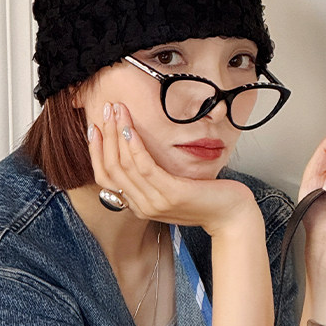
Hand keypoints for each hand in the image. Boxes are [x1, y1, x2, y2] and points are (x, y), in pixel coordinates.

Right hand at [87, 101, 254, 234]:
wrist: (232, 217)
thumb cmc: (206, 198)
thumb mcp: (173, 189)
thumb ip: (153, 179)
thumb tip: (136, 153)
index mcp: (139, 206)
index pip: (105, 178)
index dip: (96, 150)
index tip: (94, 126)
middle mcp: (142, 207)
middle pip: (111, 168)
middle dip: (105, 135)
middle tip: (106, 109)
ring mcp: (155, 203)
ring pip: (124, 165)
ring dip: (118, 134)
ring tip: (117, 110)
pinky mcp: (171, 194)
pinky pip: (145, 167)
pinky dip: (135, 146)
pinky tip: (132, 128)